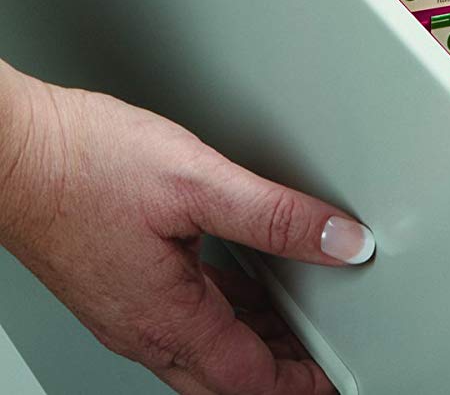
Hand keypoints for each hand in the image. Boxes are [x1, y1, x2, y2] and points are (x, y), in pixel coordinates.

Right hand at [0, 64, 372, 393]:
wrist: (15, 154)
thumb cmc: (87, 165)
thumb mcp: (201, 182)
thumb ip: (276, 216)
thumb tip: (340, 241)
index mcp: (167, 318)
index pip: (246, 379)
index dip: (297, 383)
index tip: (331, 380)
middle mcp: (142, 326)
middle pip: (222, 376)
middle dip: (275, 373)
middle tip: (319, 360)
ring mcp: (125, 308)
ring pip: (200, 348)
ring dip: (249, 343)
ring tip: (293, 324)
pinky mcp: (115, 282)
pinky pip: (179, 316)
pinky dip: (221, 311)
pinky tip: (237, 284)